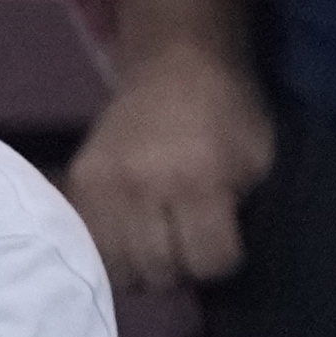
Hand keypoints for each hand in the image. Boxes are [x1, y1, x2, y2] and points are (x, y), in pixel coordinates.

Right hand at [62, 43, 272, 297]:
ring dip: (142, 267)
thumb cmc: (227, 114)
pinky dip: (112, 251)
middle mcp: (144, 187)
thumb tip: (217, 259)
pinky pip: (91, 245)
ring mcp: (104, 187)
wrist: (175, 64)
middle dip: (180, 268)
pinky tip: (130, 234)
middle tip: (188, 247)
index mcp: (198, 180)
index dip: (222, 261)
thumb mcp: (257, 161)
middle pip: (159, 271)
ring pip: (119, 268)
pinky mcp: (78, 184)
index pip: (208, 261)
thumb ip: (240, 213)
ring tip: (156, 245)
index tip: (223, 246)